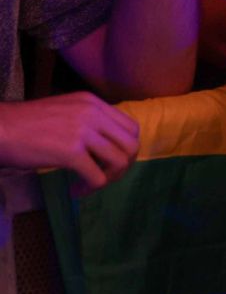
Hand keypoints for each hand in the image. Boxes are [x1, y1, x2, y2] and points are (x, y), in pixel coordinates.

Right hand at [0, 93, 138, 193]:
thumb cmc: (24, 124)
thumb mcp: (65, 111)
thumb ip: (88, 121)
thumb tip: (108, 144)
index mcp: (92, 102)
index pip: (131, 127)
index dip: (127, 148)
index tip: (111, 161)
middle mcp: (92, 113)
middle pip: (132, 145)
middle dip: (123, 165)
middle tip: (105, 176)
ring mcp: (83, 132)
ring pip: (120, 161)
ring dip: (108, 179)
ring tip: (88, 184)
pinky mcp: (71, 152)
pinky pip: (97, 178)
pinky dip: (90, 189)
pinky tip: (75, 190)